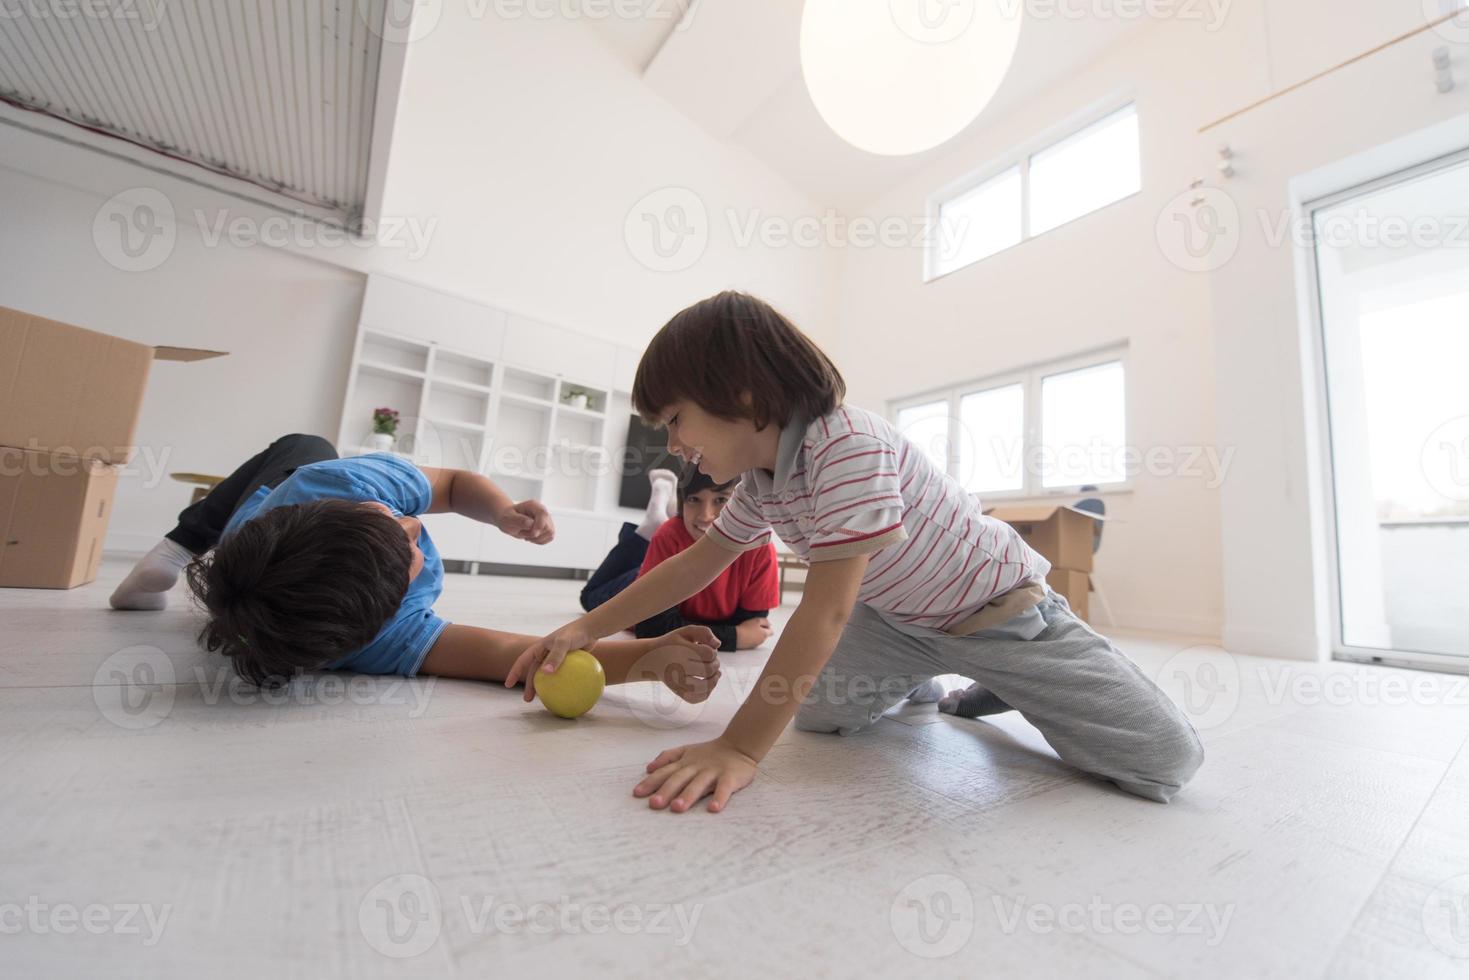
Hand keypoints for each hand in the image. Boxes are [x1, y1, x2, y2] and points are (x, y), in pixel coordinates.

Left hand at [496, 500, 553, 543]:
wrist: (508, 520)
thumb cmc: (507, 518)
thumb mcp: (508, 519)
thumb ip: (518, 520)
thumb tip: (530, 523)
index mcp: (533, 506)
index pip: (543, 514)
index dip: (539, 526)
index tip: (531, 534)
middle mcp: (542, 512)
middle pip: (548, 527)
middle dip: (535, 535)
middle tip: (523, 533)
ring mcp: (546, 520)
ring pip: (550, 533)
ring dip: (537, 539)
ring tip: (527, 535)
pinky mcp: (547, 528)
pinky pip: (549, 538)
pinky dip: (540, 541)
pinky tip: (531, 538)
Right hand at [505, 620, 594, 699]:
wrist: (591, 630)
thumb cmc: (576, 634)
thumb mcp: (564, 644)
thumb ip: (555, 657)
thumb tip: (545, 673)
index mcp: (539, 647)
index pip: (523, 661)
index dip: (514, 672)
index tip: (508, 685)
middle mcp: (546, 653)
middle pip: (533, 672)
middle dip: (529, 685)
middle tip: (527, 699)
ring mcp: (556, 658)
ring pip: (547, 676)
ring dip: (544, 687)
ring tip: (544, 700)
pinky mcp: (567, 663)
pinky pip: (561, 676)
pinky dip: (560, 685)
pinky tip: (563, 695)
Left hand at [634, 738, 757, 813]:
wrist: (739, 745)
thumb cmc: (710, 753)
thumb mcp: (686, 750)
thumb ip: (668, 757)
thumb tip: (648, 768)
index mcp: (685, 762)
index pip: (665, 772)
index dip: (651, 782)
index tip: (637, 794)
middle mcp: (696, 767)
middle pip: (679, 778)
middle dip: (666, 791)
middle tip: (654, 804)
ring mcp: (713, 772)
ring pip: (699, 783)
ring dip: (688, 795)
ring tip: (677, 808)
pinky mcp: (730, 777)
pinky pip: (724, 788)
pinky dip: (720, 798)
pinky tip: (713, 809)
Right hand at [638, 626, 720, 702]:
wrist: (652, 659)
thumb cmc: (673, 644)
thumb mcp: (685, 632)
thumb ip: (704, 632)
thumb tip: (718, 644)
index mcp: (680, 651)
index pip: (708, 654)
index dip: (713, 652)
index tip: (706, 650)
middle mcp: (677, 668)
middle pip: (708, 670)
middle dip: (715, 665)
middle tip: (712, 661)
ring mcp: (676, 682)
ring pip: (704, 687)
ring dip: (714, 680)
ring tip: (715, 674)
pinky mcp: (677, 692)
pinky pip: (695, 699)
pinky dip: (706, 693)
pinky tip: (707, 683)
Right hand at [734, 618, 773, 648]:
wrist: (736, 637)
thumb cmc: (746, 628)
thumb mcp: (757, 620)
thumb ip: (765, 621)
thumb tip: (769, 624)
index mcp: (765, 634)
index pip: (771, 632)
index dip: (767, 627)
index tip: (762, 624)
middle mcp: (762, 641)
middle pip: (765, 635)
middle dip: (761, 630)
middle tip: (754, 626)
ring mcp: (756, 644)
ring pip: (759, 638)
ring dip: (756, 634)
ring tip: (748, 630)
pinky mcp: (749, 646)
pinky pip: (753, 641)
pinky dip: (751, 638)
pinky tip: (745, 634)